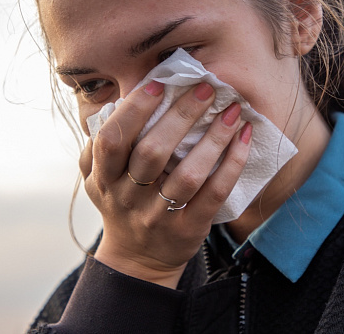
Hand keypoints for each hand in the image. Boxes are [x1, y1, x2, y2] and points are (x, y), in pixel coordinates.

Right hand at [79, 81, 251, 287]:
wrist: (138, 259)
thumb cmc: (122, 203)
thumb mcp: (100, 178)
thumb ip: (103, 144)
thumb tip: (124, 98)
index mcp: (104, 179)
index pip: (112, 140)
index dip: (133, 111)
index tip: (158, 84)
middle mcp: (128, 198)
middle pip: (153, 153)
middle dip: (181, 116)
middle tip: (206, 88)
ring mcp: (159, 215)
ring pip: (189, 174)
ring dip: (214, 139)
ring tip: (232, 111)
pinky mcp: (189, 228)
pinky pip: (215, 194)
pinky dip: (232, 164)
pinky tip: (243, 139)